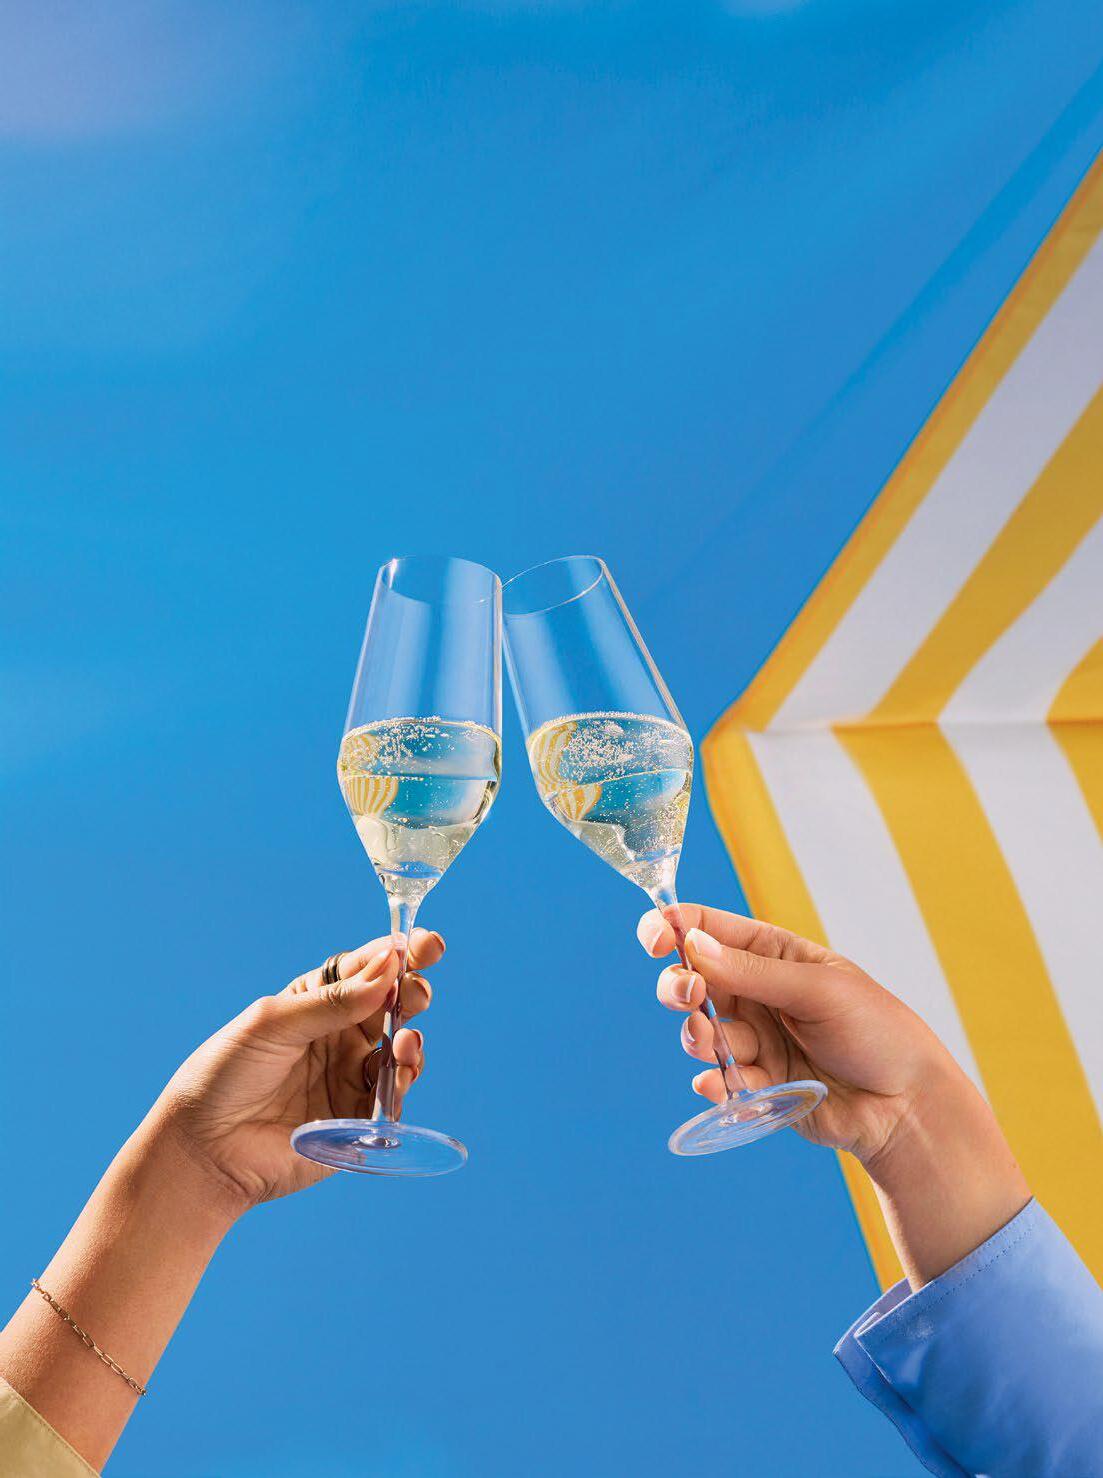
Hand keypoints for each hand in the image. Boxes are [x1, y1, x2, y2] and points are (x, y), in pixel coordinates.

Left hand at [146, 930, 442, 1212]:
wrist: (204, 1149)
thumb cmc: (225, 1074)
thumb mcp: (273, 1022)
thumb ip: (332, 1000)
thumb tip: (387, 970)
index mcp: (315, 1003)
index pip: (365, 970)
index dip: (398, 954)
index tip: (428, 943)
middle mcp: (338, 1036)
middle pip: (391, 1006)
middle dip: (413, 993)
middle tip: (416, 992)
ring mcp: (349, 1077)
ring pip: (400, 1050)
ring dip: (411, 1039)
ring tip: (405, 1039)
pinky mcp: (356, 1120)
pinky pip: (394, 1096)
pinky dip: (404, 1079)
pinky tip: (398, 1068)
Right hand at [639, 902, 949, 1164]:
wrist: (907, 1106)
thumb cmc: (878, 1031)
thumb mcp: (818, 990)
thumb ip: (752, 973)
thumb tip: (692, 944)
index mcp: (773, 954)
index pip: (709, 928)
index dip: (674, 928)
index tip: (655, 940)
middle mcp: (757, 993)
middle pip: (692, 978)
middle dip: (679, 986)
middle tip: (691, 998)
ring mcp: (756, 1038)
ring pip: (700, 1030)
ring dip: (699, 1036)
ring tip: (713, 1045)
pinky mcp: (756, 1083)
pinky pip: (717, 1078)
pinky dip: (713, 1082)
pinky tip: (722, 1085)